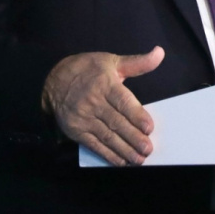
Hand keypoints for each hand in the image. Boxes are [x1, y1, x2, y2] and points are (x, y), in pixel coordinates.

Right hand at [41, 47, 164, 165]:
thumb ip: (138, 63)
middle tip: (148, 148)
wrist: (53, 80)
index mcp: (105, 84)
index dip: (136, 115)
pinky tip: (121, 162)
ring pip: (106, 136)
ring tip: (138, 160)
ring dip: (124, 149)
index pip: (123, 102)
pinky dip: (108, 155)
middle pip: (116, 122)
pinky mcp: (76, 131)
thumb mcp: (112, 61)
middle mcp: (93, 102)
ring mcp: (83, 118)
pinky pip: (94, 145)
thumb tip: (160, 53)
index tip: (149, 128)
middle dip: (133, 137)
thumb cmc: (88, 69)